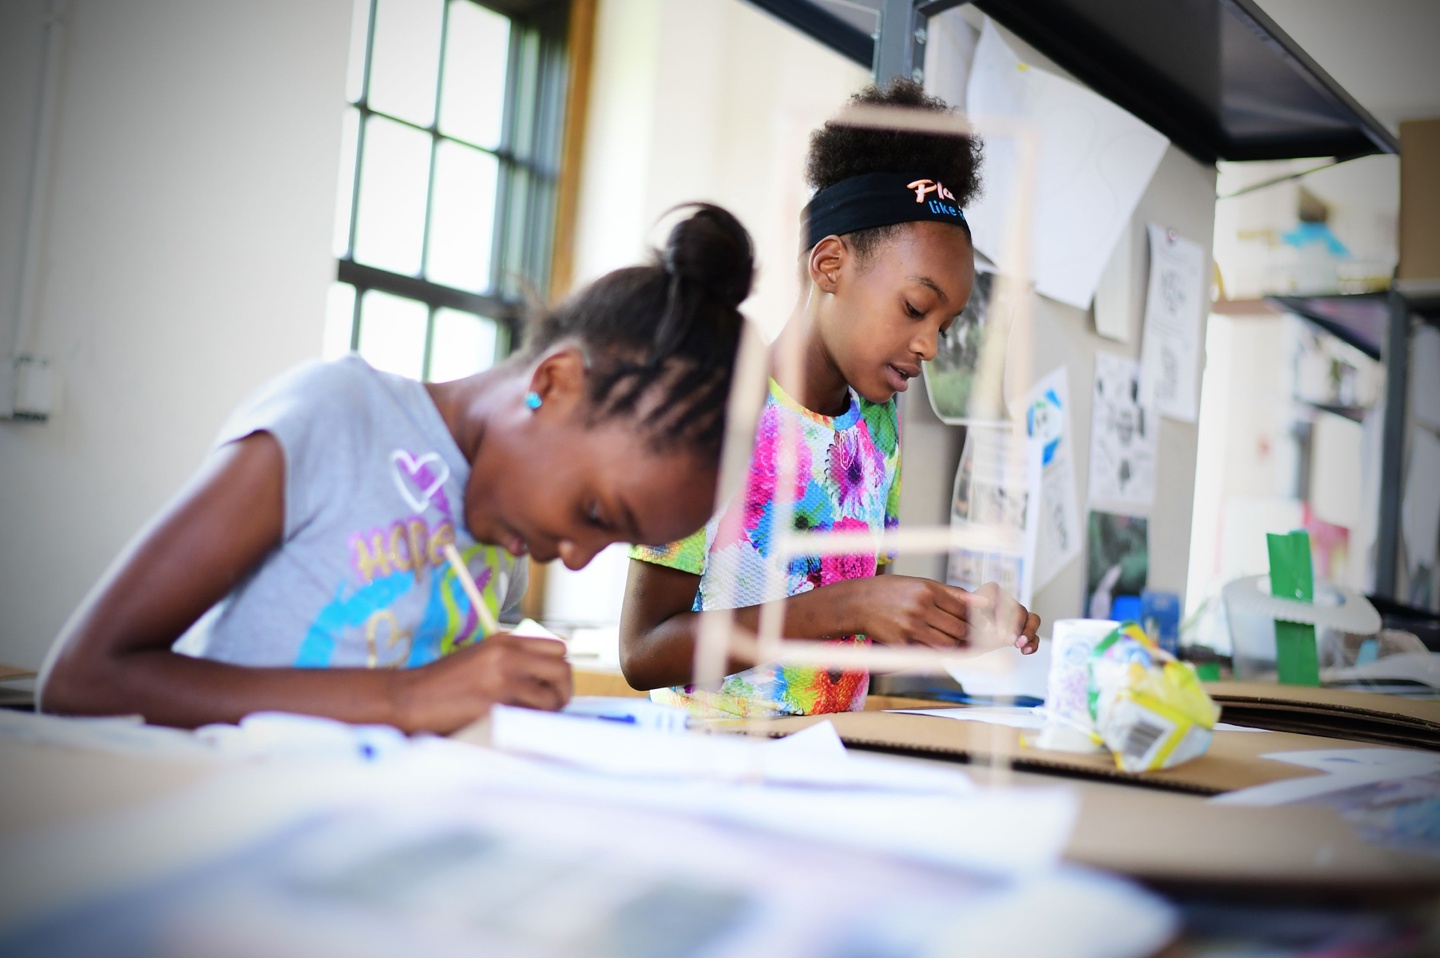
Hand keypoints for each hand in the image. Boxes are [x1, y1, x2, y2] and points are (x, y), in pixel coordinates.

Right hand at [394, 632, 572, 732]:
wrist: (409, 697)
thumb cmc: (442, 684)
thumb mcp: (480, 658)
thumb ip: (511, 661)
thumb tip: (546, 679)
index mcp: (504, 641)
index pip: (557, 647)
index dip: (559, 670)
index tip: (551, 685)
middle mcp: (507, 655)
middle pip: (563, 669)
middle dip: (563, 690)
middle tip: (552, 705)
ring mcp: (502, 679)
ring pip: (553, 696)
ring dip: (551, 711)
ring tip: (534, 718)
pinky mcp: (495, 704)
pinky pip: (533, 715)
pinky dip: (533, 723)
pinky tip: (519, 726)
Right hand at [845, 575, 989, 648]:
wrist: (857, 603)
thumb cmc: (891, 591)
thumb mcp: (920, 583)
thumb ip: (951, 593)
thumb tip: (982, 601)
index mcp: (928, 590)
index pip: (963, 609)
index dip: (976, 620)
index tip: (982, 626)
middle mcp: (921, 607)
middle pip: (959, 628)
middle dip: (971, 636)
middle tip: (976, 640)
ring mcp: (911, 627)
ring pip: (948, 644)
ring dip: (957, 648)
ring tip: (959, 645)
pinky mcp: (901, 644)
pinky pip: (928, 653)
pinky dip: (938, 654)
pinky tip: (940, 649)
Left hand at [966, 581, 1041, 654]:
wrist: (963, 638)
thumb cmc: (960, 624)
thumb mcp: (958, 615)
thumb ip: (967, 610)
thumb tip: (979, 608)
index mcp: (986, 595)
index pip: (994, 591)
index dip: (995, 605)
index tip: (994, 623)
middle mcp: (1004, 603)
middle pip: (1017, 607)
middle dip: (1015, 624)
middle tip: (1007, 637)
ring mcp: (1015, 618)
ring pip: (1032, 618)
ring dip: (1028, 631)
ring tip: (1018, 644)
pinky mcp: (1021, 632)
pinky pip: (1034, 635)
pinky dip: (1033, 642)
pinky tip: (1025, 650)